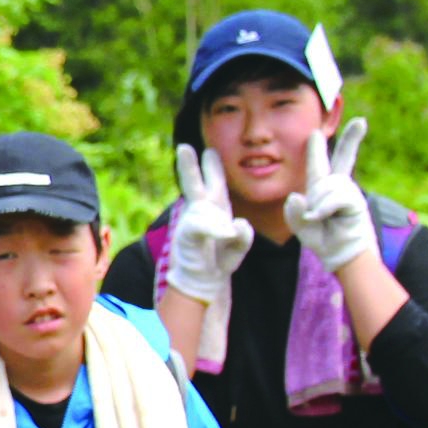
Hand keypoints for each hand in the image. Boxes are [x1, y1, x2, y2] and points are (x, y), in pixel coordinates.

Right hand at [164, 145, 252, 303]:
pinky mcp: (189, 233)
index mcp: (215, 208)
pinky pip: (203, 225)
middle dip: (190, 163)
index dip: (213, 167)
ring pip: (196, 196)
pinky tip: (226, 233)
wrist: (203, 280)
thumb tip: (237, 225)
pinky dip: (216, 228)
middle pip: (195, 182)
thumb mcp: (239, 246)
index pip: (215, 183)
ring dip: (196, 180)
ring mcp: (192, 220)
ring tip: (192, 165)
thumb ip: (244, 237)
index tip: (210, 150)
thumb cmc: (220, 260)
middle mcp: (201, 210)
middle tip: (184, 146)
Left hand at [282, 117, 374, 274]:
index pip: (320, 165)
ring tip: (319, 219)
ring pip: (326, 186)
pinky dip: (323, 209)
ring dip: (317, 204)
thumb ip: (293, 212)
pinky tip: (322, 217)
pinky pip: (333, 198)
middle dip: (352, 139)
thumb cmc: (324, 240)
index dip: (317, 148)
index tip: (316, 132)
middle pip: (344, 157)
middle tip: (361, 121)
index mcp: (323, 189)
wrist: (342, 256)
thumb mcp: (301, 226)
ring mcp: (348, 192)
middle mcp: (338, 186)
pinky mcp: (355, 201)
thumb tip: (296, 195)